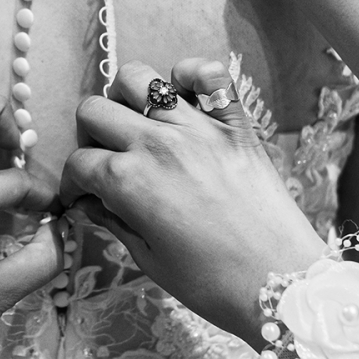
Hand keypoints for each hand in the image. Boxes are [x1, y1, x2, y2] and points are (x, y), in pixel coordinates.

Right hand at [60, 59, 327, 344]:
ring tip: (140, 125)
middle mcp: (155, 144)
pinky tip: (185, 100)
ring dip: (128, 99)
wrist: (282, 284)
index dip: (76, 183)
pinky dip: (190, 76)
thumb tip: (88, 205)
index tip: (85, 196)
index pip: (79, 163)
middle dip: (91, 137)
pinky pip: (208, 73)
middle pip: (95, 111)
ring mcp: (197, 127)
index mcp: (128, 182)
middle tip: (108, 159)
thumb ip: (114, 223)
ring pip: (138, 79)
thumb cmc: (213, 285)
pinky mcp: (234, 122)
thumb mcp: (150, 261)